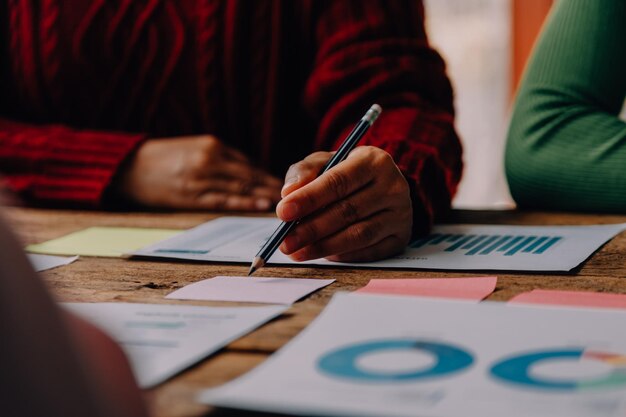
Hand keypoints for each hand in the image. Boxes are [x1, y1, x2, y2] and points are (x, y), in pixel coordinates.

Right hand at [117, 135, 281, 209]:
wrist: (130, 167)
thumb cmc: (165, 158)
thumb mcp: (196, 149)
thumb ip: (223, 160)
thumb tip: (252, 175)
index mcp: (213, 146)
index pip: (249, 163)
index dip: (270, 175)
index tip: (291, 183)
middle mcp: (210, 159)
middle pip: (250, 174)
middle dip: (274, 185)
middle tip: (300, 194)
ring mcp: (201, 177)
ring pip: (241, 187)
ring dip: (265, 195)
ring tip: (287, 203)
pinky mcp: (191, 194)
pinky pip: (224, 200)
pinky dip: (245, 203)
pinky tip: (261, 206)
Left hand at [276, 146, 412, 261]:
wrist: (382, 186)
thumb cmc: (346, 173)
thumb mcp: (325, 162)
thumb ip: (304, 172)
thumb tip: (288, 193)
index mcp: (374, 161)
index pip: (339, 182)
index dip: (309, 198)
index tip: (283, 212)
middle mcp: (393, 186)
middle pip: (348, 211)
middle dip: (312, 229)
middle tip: (285, 241)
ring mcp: (400, 214)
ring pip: (358, 235)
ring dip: (324, 246)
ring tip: (297, 252)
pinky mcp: (401, 238)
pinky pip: (368, 251)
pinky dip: (343, 255)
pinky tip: (323, 254)